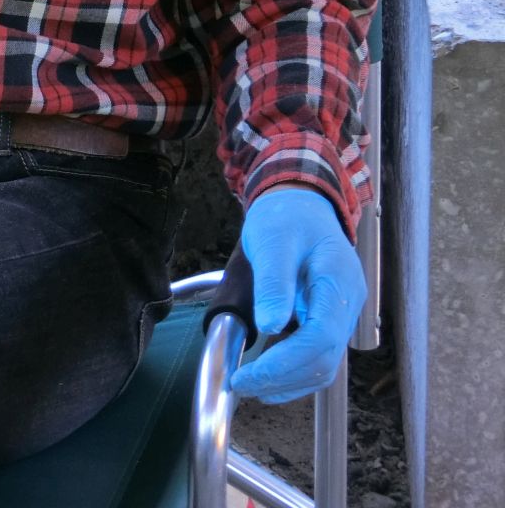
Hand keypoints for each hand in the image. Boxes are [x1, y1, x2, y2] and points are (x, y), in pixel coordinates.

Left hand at [229, 187, 365, 404]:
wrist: (301, 203)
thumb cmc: (287, 216)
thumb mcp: (273, 240)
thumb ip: (274, 282)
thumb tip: (270, 326)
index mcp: (338, 281)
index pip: (321, 337)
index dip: (286, 363)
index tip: (250, 375)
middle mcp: (348, 303)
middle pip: (324, 359)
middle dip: (282, 378)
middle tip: (241, 383)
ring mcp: (341, 313)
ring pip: (324, 364)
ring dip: (289, 382)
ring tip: (250, 385)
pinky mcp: (329, 318)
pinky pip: (317, 354)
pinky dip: (294, 371)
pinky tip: (268, 375)